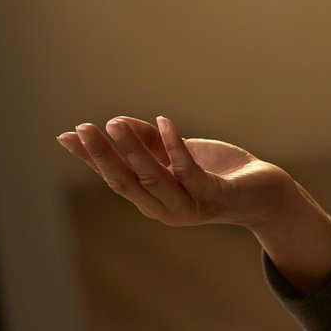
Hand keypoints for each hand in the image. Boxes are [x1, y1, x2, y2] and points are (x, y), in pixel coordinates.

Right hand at [58, 116, 292, 230]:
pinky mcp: (215, 197)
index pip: (113, 177)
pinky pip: (190, 171)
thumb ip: (147, 142)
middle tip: (83, 128)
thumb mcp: (176, 153)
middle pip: (126, 181)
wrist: (264, 193)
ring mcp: (189, 206)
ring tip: (113, 123)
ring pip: (153, 178)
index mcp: (151, 198)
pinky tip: (163, 122)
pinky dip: (175, 146)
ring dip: (132, 149)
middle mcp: (164, 209)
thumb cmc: (218, 173)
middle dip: (102, 155)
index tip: (66, 136)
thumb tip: (116, 123)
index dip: (89, 158)